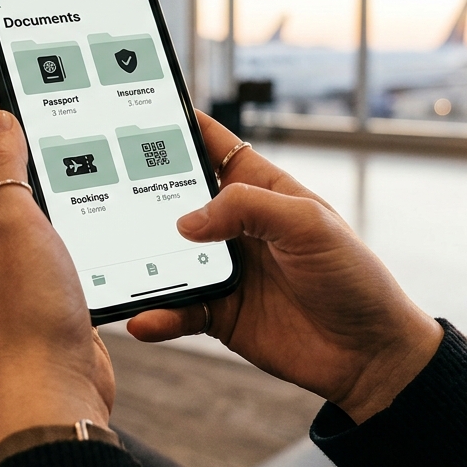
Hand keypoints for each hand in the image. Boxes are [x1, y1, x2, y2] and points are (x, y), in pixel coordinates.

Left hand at [0, 111, 114, 443]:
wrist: (56, 384)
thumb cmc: (30, 308)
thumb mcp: (14, 222)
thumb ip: (5, 168)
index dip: (17, 125)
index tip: (47, 95)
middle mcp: (2, 245)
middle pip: (28, 183)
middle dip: (55, 155)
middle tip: (92, 125)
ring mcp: (33, 270)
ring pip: (59, 214)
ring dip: (83, 193)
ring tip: (113, 165)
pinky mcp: (63, 292)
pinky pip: (81, 246)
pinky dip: (99, 229)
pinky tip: (122, 222)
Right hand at [127, 112, 442, 423]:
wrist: (370, 354)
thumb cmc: (353, 276)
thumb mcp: (309, 225)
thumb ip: (247, 209)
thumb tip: (186, 221)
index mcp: (258, 187)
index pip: (209, 144)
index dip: (174, 125)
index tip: (133, 112)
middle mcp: (234, 224)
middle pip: (173, 200)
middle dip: (137, 193)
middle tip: (97, 188)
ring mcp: (223, 269)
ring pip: (166, 256)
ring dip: (140, 258)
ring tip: (112, 261)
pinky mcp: (218, 313)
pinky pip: (176, 308)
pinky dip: (157, 313)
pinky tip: (143, 318)